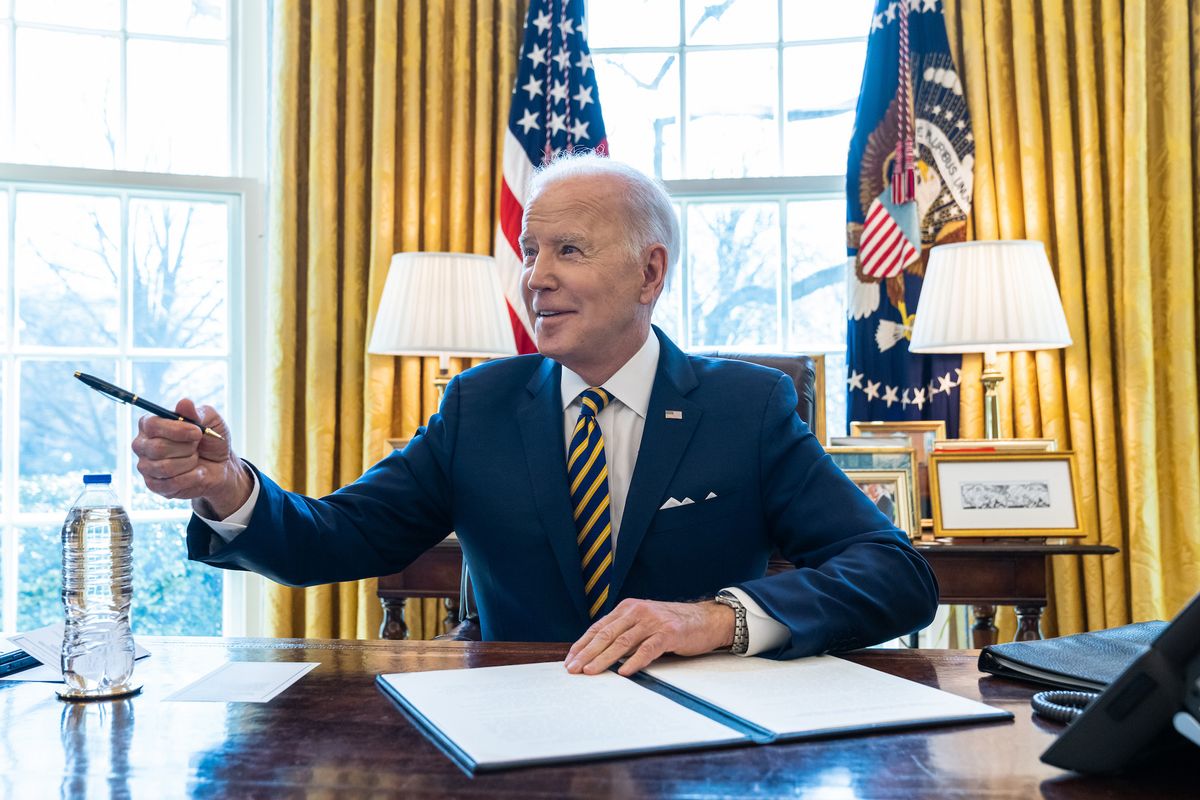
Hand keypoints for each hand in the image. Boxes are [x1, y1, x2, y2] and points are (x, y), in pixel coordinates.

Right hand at [131, 398, 252, 518]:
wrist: (221, 466)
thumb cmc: (211, 440)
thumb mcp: (211, 421)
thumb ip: (197, 412)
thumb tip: (184, 403)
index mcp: (151, 424)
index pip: (152, 425)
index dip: (176, 430)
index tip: (197, 432)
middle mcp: (143, 444)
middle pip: (157, 448)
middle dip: (186, 448)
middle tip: (197, 447)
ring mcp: (146, 466)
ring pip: (164, 467)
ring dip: (189, 463)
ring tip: (195, 459)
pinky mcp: (154, 485)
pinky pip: (170, 484)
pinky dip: (191, 478)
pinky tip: (197, 473)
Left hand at [564, 598, 734, 676]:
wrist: (706, 619)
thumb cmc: (672, 625)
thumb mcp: (644, 623)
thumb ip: (624, 633)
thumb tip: (598, 654)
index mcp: (627, 608)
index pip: (598, 628)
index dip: (582, 645)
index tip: (569, 660)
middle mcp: (637, 611)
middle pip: (606, 635)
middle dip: (586, 653)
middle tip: (573, 669)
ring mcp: (653, 621)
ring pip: (622, 642)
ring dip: (604, 658)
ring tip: (591, 671)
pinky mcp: (669, 632)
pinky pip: (648, 648)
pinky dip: (634, 661)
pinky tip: (624, 671)